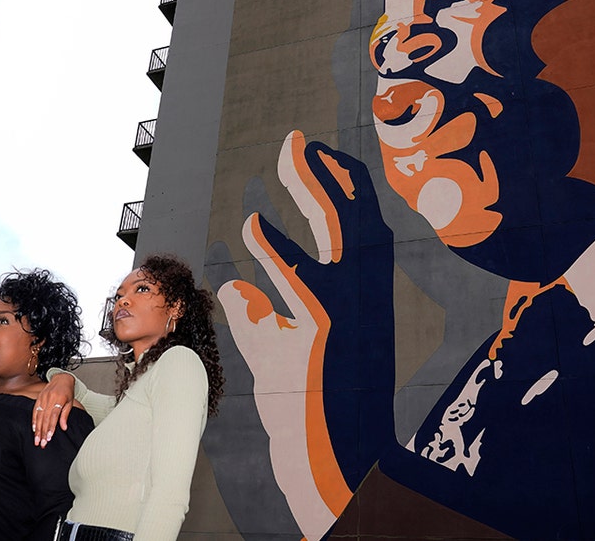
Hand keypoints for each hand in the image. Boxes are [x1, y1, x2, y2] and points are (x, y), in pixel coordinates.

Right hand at [32, 373, 74, 446]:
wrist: (62, 378)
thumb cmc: (68, 391)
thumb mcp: (70, 402)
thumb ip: (65, 415)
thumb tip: (64, 428)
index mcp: (59, 399)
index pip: (54, 416)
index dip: (51, 427)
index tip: (49, 437)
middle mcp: (50, 398)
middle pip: (45, 418)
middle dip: (43, 432)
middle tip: (42, 443)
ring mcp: (43, 398)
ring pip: (39, 416)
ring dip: (38, 429)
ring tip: (37, 440)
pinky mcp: (39, 398)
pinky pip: (35, 411)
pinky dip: (34, 421)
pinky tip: (34, 429)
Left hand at [217, 130, 394, 538]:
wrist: (328, 454)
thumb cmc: (305, 400)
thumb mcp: (275, 348)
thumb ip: (255, 312)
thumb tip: (229, 285)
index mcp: (362, 293)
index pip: (359, 223)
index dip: (337, 182)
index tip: (312, 153)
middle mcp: (364, 297)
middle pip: (351, 216)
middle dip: (323, 172)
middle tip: (294, 140)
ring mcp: (347, 314)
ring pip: (338, 234)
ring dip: (313, 188)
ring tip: (287, 156)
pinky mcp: (325, 334)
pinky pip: (299, 281)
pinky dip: (277, 249)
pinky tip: (253, 224)